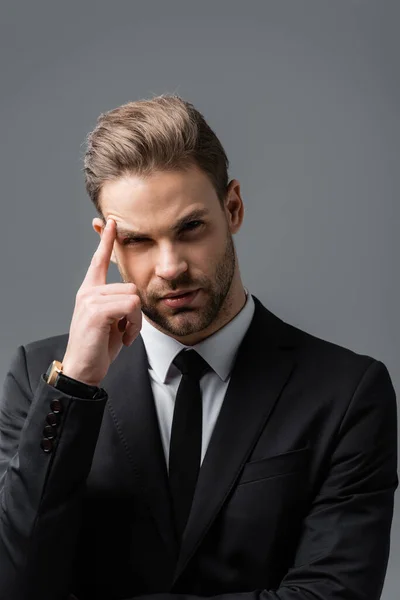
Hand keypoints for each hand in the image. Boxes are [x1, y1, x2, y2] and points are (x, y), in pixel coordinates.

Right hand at [61, 218, 141, 385]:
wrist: (82, 369)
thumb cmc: (97, 347)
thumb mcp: (111, 321)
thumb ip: (118, 304)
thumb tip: (134, 297)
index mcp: (90, 291)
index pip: (98, 261)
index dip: (106, 241)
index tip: (111, 222)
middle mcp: (88, 292)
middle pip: (130, 286)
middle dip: (136, 312)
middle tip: (127, 330)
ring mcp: (90, 299)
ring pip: (133, 297)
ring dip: (136, 320)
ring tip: (124, 334)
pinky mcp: (97, 310)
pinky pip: (131, 307)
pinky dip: (133, 325)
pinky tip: (123, 338)